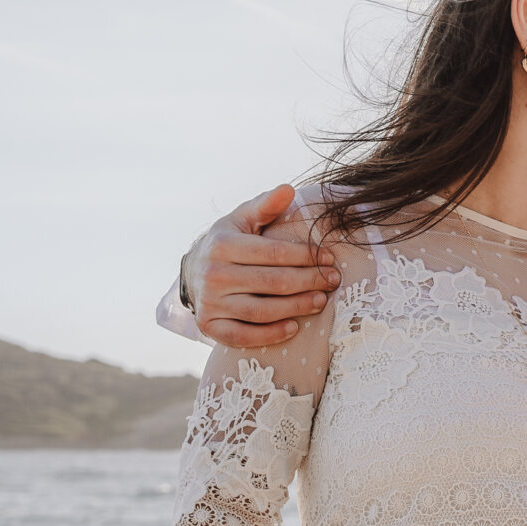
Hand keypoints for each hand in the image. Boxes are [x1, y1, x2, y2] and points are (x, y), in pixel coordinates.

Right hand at [186, 184, 340, 346]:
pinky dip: (270, 334)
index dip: (306, 257)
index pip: (273, 252)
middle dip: (308, 282)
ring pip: (262, 310)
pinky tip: (293, 327)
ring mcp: (209, 303)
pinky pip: (244, 336)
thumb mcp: (243, 219)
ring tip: (321, 301)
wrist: (194, 272)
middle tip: (332, 281)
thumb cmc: (229, 242)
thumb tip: (288, 190)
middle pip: (272, 283)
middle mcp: (212, 274)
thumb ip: (266, 206)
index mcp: (222, 245)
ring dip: (297, 308)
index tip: (330, 259)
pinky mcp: (210, 327)